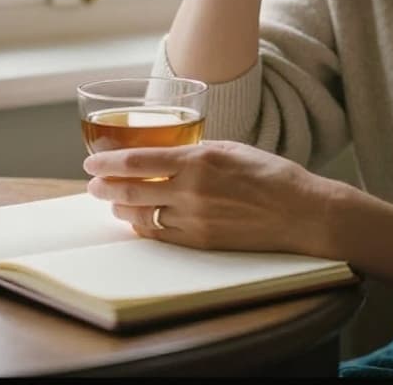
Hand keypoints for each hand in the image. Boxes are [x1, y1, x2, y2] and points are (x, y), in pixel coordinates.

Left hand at [83, 139, 340, 256]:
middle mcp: (192, 191)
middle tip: (92, 184)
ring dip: (121, 208)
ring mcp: (196, 220)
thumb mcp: (232, 149)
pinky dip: (145, 227)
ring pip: (143, 216)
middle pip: (133, 190)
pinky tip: (138, 221)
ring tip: (111, 202)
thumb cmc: (271, 175)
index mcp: (198, 160)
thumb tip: (172, 156)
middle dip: (106, 186)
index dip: (109, 162)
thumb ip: (198, 153)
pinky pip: (162, 236)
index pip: (139, 160)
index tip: (92, 161)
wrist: (301, 213)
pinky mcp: (202, 243)